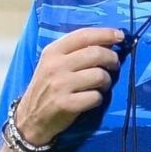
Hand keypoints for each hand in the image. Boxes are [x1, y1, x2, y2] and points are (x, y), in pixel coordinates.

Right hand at [15, 27, 124, 145]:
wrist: (30, 117)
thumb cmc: (47, 87)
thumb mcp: (52, 63)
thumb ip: (74, 51)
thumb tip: (107, 41)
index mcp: (52, 51)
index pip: (83, 35)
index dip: (105, 34)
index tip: (120, 36)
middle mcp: (55, 65)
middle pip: (96, 53)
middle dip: (112, 58)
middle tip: (114, 65)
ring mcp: (60, 85)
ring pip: (99, 75)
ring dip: (106, 81)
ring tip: (101, 85)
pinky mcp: (66, 104)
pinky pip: (96, 97)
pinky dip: (98, 98)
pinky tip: (91, 99)